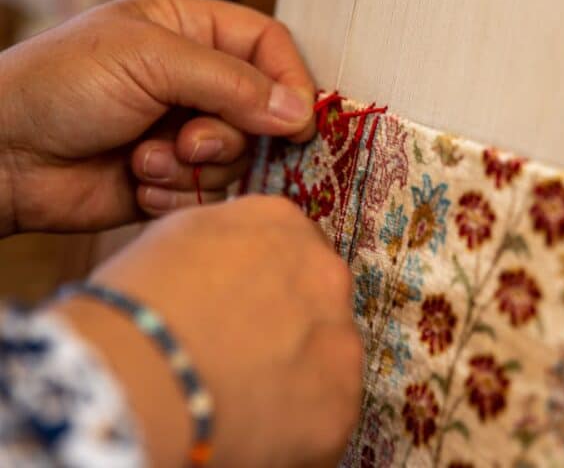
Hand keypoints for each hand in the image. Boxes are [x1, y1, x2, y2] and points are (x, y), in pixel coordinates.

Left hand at [0, 0, 315, 235]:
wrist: (1, 157)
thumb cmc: (63, 86)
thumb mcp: (151, 60)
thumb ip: (233, 83)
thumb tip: (300, 113)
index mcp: (189, 28)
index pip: (268, 45)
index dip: (291, 81)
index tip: (299, 121)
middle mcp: (193, 78)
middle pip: (260, 110)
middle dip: (227, 134)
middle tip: (191, 143)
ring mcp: (184, 130)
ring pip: (238, 156)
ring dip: (195, 167)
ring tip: (146, 161)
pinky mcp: (173, 177)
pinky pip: (210, 192)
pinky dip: (180, 195)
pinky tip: (139, 185)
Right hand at [53, 196, 362, 466]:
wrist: (132, 374)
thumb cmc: (135, 308)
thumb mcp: (176, 237)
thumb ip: (225, 239)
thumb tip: (234, 261)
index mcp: (281, 224)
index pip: (293, 250)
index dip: (268, 286)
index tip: (248, 312)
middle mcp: (324, 272)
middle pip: (318, 302)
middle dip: (291, 329)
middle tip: (245, 359)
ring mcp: (339, 337)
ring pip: (328, 360)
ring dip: (298, 378)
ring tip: (242, 401)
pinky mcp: (340, 401)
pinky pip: (327, 416)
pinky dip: (298, 428)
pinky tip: (253, 430)